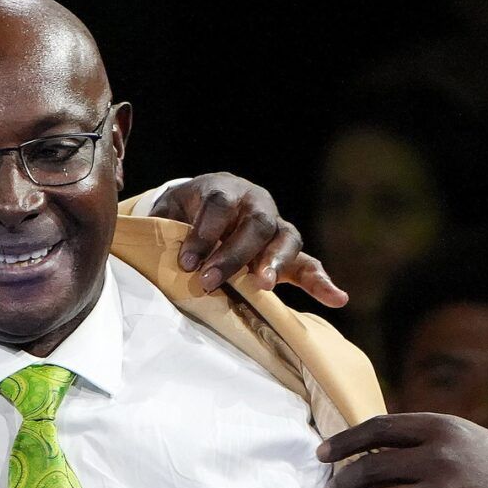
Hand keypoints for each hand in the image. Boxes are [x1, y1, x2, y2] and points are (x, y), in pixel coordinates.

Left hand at [149, 173, 348, 308]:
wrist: (206, 205)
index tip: (185, 261)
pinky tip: (337, 298)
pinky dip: (321, 281)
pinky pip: (308, 264)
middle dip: (232, 254)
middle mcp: (255, 203)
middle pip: (255, 222)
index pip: (218, 205)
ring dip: (274, 262)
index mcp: (224, 189)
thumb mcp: (167, 214)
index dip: (202, 232)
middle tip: (208, 281)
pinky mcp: (287, 251)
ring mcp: (275, 225)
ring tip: (262, 285)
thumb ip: (162, 230)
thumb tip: (150, 251)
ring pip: (285, 237)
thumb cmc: (183, 214)